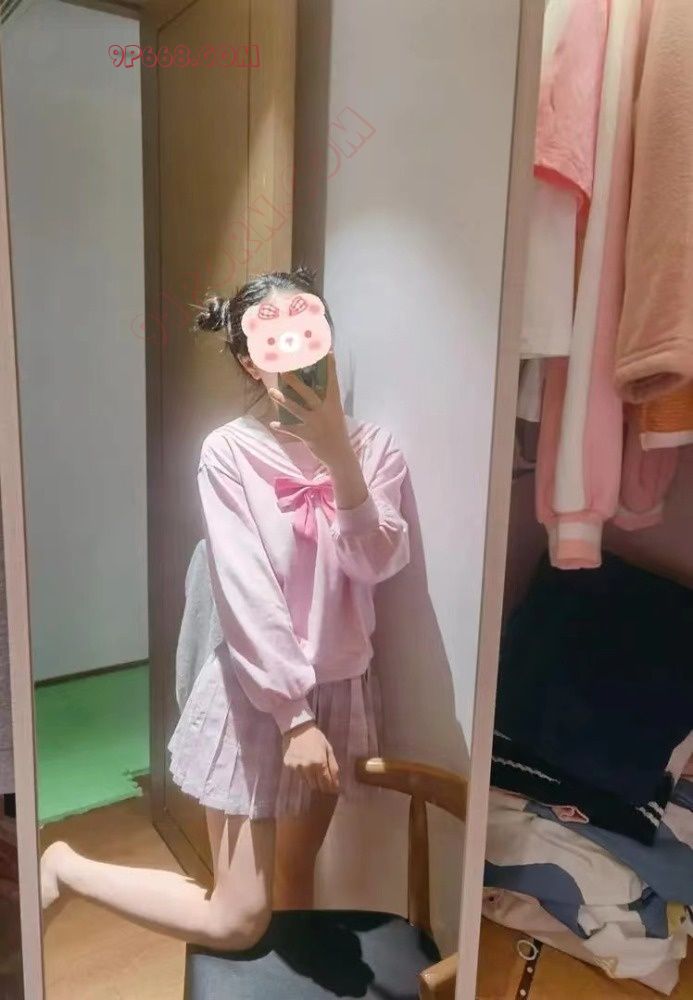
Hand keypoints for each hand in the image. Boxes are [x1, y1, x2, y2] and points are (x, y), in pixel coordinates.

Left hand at [268, 353, 351, 468]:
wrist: (340, 455)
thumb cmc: (337, 432)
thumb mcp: (335, 414)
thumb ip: (327, 402)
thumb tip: (316, 388)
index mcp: (333, 404)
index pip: (332, 382)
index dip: (330, 368)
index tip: (327, 352)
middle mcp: (325, 411)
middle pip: (308, 393)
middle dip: (295, 382)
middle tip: (284, 370)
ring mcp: (316, 423)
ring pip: (296, 409)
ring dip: (283, 400)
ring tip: (271, 392)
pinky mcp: (308, 435)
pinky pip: (292, 429)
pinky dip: (282, 427)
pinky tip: (273, 424)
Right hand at [282, 721, 340, 793]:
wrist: (297, 728)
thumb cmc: (316, 737)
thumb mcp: (328, 749)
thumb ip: (333, 767)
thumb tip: (336, 783)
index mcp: (319, 763)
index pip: (326, 783)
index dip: (331, 788)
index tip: (334, 790)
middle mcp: (307, 767)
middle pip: (316, 786)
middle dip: (322, 785)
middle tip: (325, 781)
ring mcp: (296, 767)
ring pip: (306, 782)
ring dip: (312, 779)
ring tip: (313, 769)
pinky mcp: (288, 766)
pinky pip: (298, 775)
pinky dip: (302, 773)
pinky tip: (304, 763)